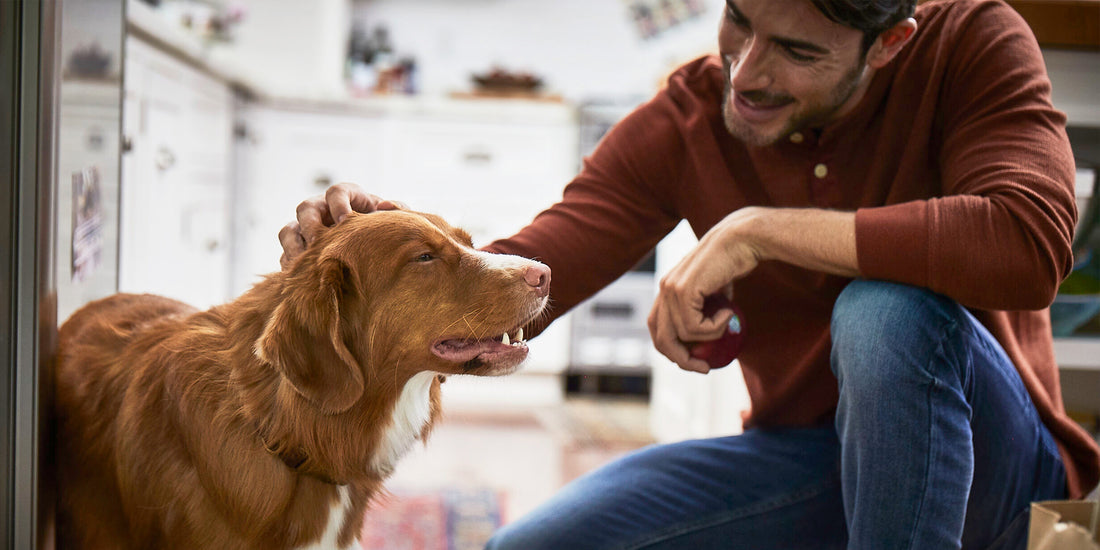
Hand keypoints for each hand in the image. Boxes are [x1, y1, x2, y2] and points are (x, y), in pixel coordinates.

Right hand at [278, 183, 405, 269]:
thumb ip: (397, 210)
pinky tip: (302, 279)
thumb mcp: (395, 219)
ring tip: (305, 263)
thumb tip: (386, 205)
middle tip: (319, 243)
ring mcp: (308, 230)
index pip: (336, 192)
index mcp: (347, 198)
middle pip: (306, 209)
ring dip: (294, 246)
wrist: (378, 254)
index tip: (345, 220)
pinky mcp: (300, 251)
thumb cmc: (386, 231)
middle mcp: (323, 210)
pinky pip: (287, 255)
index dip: (338, 204)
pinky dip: (292, 265)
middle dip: (310, 225)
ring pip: (289, 231)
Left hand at [647, 208, 763, 372]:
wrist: (742, 239)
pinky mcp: (683, 290)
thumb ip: (705, 309)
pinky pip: (694, 327)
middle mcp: (664, 288)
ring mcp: (671, 288)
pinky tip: (728, 312)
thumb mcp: (716, 292)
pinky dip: (714, 328)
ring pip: (681, 335)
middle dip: (682, 359)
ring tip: (727, 321)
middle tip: (704, 367)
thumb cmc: (733, 262)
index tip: (695, 361)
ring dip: (709, 337)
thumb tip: (708, 336)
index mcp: (668, 288)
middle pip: (661, 338)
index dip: (673, 349)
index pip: (658, 328)